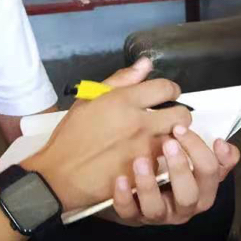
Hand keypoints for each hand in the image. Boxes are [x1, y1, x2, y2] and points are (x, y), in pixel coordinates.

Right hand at [22, 59, 190, 212]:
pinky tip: (144, 160)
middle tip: (167, 119)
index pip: (166, 88)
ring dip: (170, 139)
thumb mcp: (88, 100)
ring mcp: (143, 150)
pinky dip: (157, 160)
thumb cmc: (71, 136)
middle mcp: (139, 123)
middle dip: (178, 115)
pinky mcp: (144, 173)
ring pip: (176, 141)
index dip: (171, 90)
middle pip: (182, 115)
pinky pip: (163, 163)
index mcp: (124, 101)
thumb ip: (121, 79)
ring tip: (156, 140)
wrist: (59, 176)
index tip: (167, 95)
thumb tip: (146, 63)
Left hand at [110, 126, 239, 225]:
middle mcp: (184, 208)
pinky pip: (129, 213)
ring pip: (156, 208)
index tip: (180, 127)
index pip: (210, 172)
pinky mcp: (134, 219)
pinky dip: (124, 197)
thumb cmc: (177, 175)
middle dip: (180, 168)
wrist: (147, 195)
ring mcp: (159, 216)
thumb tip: (222, 143)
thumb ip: (219, 156)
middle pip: (189, 195)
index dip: (198, 149)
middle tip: (168, 142)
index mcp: (203, 192)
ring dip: (148, 184)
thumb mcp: (200, 165)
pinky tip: (120, 179)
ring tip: (140, 160)